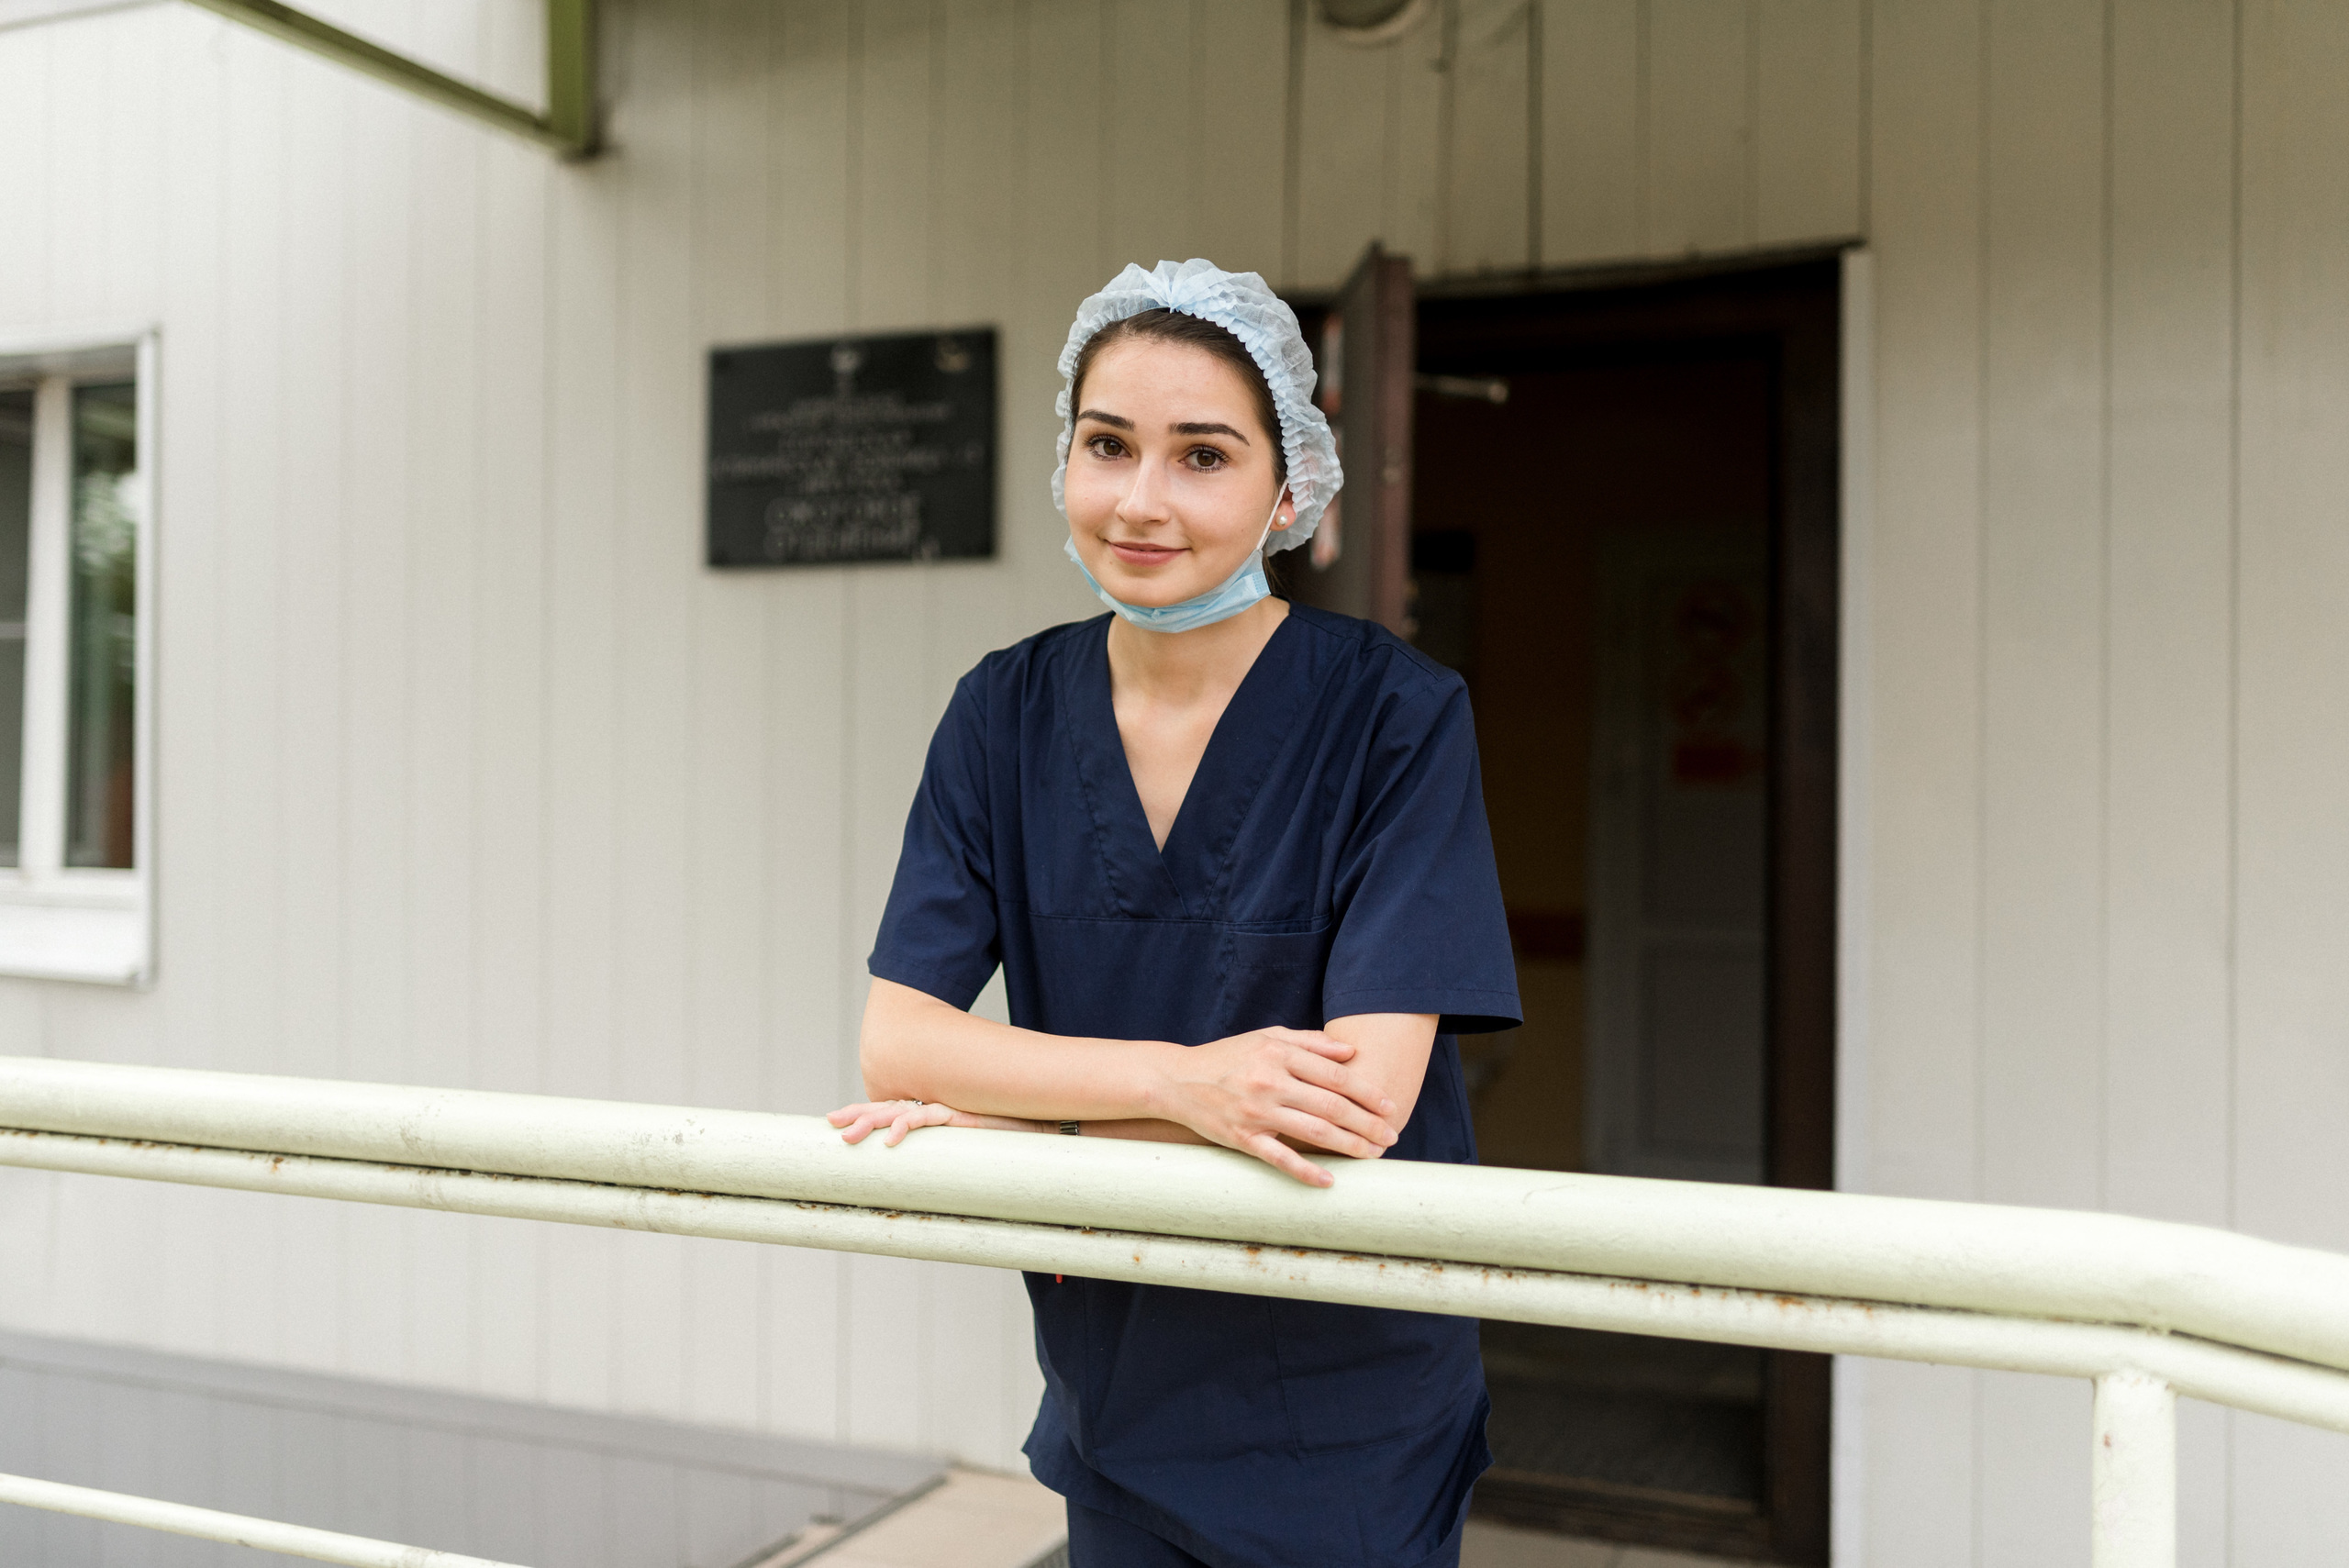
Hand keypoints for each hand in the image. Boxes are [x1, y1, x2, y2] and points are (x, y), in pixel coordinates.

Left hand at [827, 1099, 1038, 1146]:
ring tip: (849, 1136)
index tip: (836, 1120)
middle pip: (888, 1107)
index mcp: (933, 1113)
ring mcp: (948, 1109)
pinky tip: (891, 1139)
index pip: (892, 1110)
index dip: (865, 1113)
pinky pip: (929, 1117)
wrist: (1042, 1125)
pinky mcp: (962, 1115)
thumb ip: (947, 1158)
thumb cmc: (1005, 1143)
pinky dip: (908, 1126)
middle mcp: (936, 1107)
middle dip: (857, 1114)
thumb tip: (930, 1186)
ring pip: (900, 1111)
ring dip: (873, 1122)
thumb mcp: (966, 1150)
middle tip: (830, 1121)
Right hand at [1154, 1026, 1399, 1186]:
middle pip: (1332, 1105)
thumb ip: (1310, 1042)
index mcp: (1279, 1054)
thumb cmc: (1228, 1056)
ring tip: (1372, 1154)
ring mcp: (1256, 1112)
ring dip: (1349, 1145)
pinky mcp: (1241, 1138)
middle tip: (1391, 1136)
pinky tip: (1329, 1180)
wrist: (1177, 1079)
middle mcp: (1270, 1081)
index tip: (1390, 1107)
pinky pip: (1279, 1158)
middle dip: (1367, 1123)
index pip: (1336, 1076)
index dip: (1368, 1093)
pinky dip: (1305, 1171)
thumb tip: (1350, 1051)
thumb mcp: (1268, 1036)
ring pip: (1313, 1131)